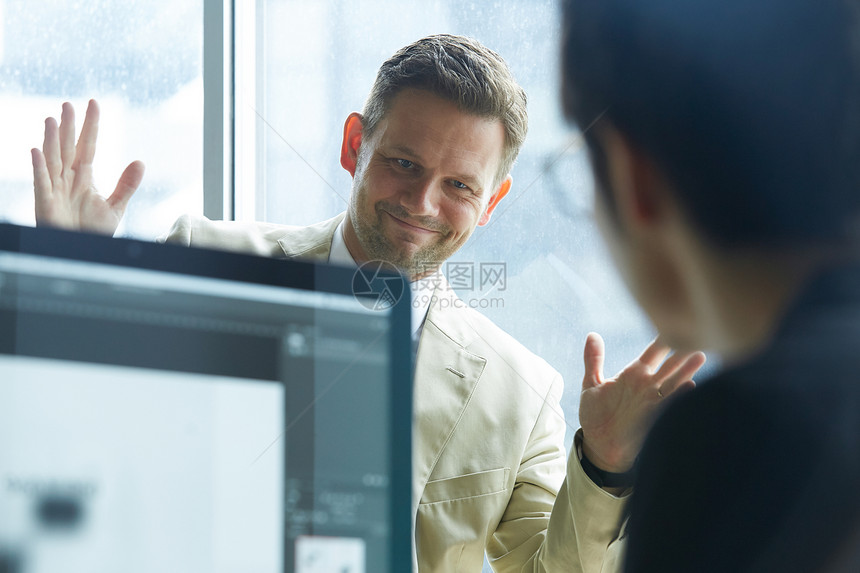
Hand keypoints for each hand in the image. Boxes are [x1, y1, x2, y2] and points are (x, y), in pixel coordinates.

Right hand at [31, 99, 144, 234]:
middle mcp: (67, 179)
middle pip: (68, 148)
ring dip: (51, 140)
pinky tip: (36, 151)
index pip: (88, 146)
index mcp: (83, 177)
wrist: (81, 255)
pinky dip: (39, 168)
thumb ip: (126, 185)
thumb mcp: (115, 207)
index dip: (90, 126)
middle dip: (68, 127)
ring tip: (53, 119)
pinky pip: (41, 183)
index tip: (93, 104)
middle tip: (68, 104)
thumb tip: (140, 162)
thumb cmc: (92, 232)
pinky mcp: (45, 204)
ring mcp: (54, 190)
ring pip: (53, 160)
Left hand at [579, 332, 705, 472]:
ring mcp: (653, 401)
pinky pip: (669, 405)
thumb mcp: (591, 385)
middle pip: (670, 363)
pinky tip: (690, 387)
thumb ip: (593, 359)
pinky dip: (679, 396)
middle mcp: (648, 385)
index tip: (675, 320)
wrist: (599, 445)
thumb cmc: (596, 415)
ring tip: (700, 355)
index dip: (664, 338)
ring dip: (687, 369)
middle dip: (682, 349)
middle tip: (696, 332)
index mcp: (634, 373)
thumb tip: (592, 335)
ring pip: (674, 381)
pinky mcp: (653, 418)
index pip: (654, 351)